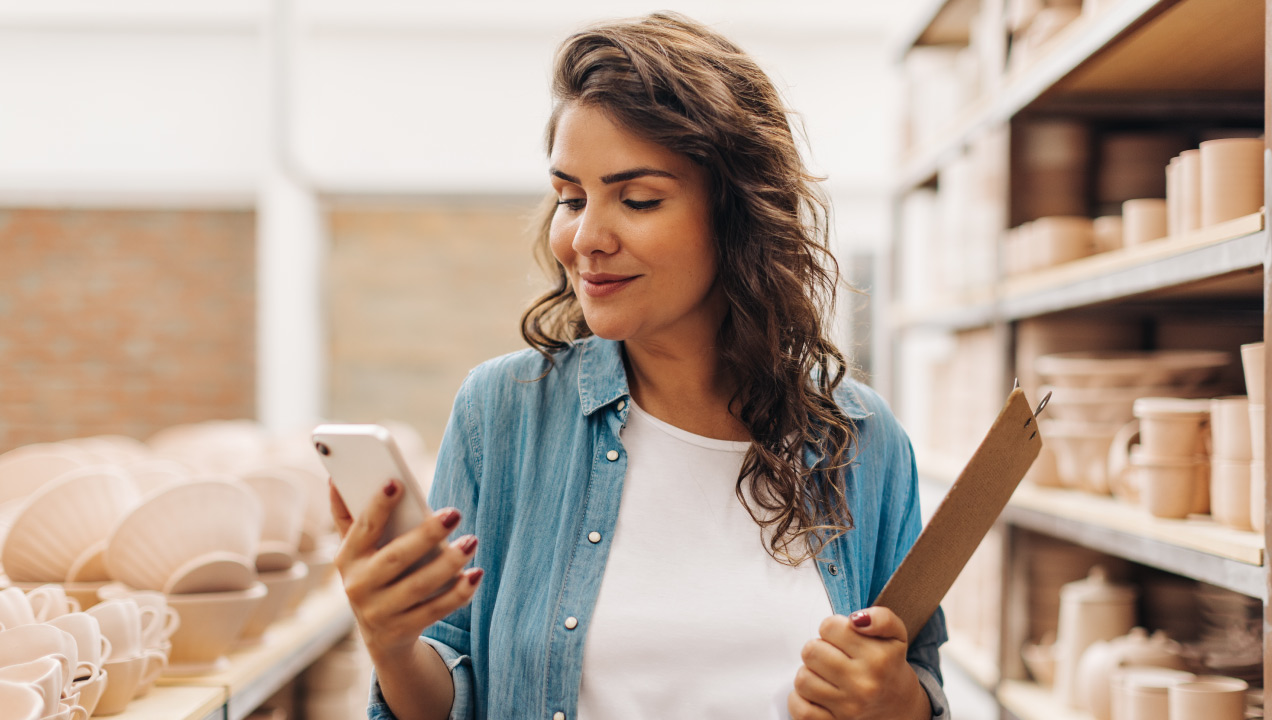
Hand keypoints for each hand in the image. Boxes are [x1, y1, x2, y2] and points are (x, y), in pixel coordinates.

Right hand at [330, 479, 482, 662]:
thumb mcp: (357, 552)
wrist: (381, 636)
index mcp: (347, 558)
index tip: (397, 482)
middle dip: (426, 534)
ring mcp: (380, 612)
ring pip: (419, 586)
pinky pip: (435, 610)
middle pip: (396, 557)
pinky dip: (458, 594)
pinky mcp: (403, 630)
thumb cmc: (374, 576)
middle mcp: (359, 586)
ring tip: (471, 541)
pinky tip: (475, 575)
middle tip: (455, 513)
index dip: (377, 505)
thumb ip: (349, 517)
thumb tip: (334, 479)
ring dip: (448, 563)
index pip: (363, 528)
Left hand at [787, 607, 930, 719]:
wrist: (900, 709)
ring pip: (803, 679)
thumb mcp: (896, 636)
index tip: (842, 638)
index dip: (833, 628)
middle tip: (832, 655)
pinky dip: (800, 699)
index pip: (829, 627)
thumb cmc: (890, 667)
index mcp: (879, 658)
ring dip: (810, 673)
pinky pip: (800, 709)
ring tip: (825, 674)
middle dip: (819, 649)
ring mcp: (848, 708)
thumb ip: (881, 618)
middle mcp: (864, 684)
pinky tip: (816, 693)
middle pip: (811, 651)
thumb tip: (856, 619)